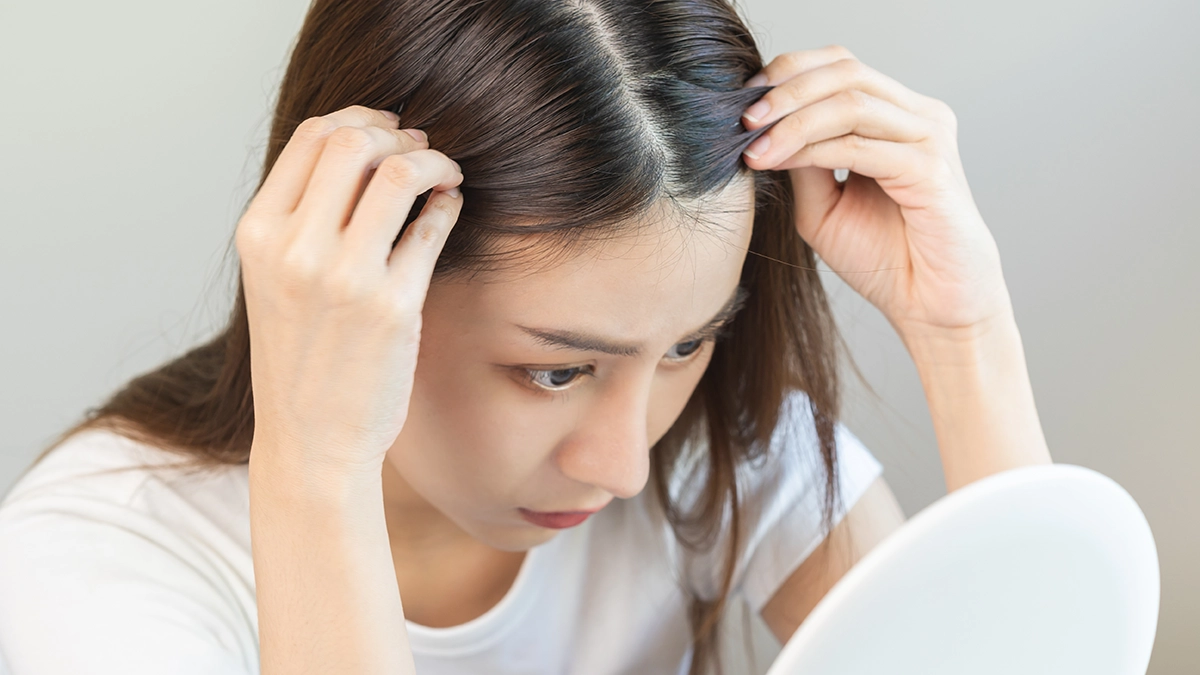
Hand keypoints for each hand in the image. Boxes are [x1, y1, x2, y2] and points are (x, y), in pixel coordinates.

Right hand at [235, 104, 463, 478]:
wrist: (311, 438)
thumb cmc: (299, 355)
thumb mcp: (273, 277)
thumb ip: (302, 216)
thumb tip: (363, 150)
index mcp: (258, 233)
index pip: (311, 138)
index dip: (359, 119)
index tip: (387, 130)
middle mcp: (295, 248)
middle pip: (355, 142)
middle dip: (398, 134)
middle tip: (421, 148)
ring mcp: (345, 277)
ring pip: (398, 174)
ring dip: (432, 161)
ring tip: (444, 173)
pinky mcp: (394, 306)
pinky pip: (432, 227)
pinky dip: (448, 204)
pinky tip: (450, 207)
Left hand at [739, 45, 1011, 339]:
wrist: (929, 307)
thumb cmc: (883, 258)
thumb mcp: (823, 204)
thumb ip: (802, 161)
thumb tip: (763, 125)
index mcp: (898, 116)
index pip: (841, 67)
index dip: (790, 72)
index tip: (744, 99)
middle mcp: (919, 117)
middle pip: (846, 72)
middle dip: (786, 90)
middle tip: (744, 117)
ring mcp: (930, 139)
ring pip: (850, 103)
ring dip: (793, 120)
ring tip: (754, 145)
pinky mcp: (931, 170)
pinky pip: (860, 146)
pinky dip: (812, 149)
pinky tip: (778, 161)